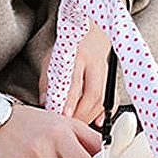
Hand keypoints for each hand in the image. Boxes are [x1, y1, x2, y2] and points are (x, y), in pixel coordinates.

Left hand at [38, 0, 125, 124]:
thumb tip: (45, 103)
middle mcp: (94, 63)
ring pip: (103, 100)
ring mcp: (106, 72)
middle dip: (82, 113)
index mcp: (78, 56)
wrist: (90, 33)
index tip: (64, 115)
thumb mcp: (51, 59)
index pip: (75, 82)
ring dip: (90, 116)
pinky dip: (105, 113)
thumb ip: (46, 82)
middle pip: (93, 94)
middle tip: (71, 124)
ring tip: (78, 125)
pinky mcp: (112, 80)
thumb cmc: (69, 49)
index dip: (71, 101)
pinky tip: (97, 122)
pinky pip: (113, 99)